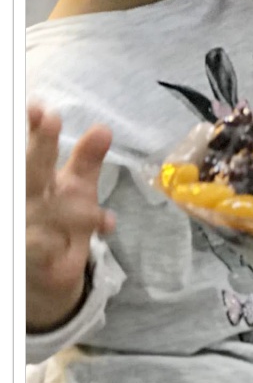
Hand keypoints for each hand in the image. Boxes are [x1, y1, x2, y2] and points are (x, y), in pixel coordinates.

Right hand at [26, 103, 114, 332]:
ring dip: (72, 211)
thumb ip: (87, 160)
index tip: (39, 107)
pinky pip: (39, 246)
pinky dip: (56, 244)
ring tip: (97, 217)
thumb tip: (103, 129)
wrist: (43, 274)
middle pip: (30, 171)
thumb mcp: (75, 189)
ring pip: (42, 208)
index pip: (31, 151)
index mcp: (33, 178)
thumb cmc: (56, 221)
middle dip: (40, 146)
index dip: (36, 129)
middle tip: (51, 118)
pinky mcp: (22, 255)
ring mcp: (19, 225)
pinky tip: (71, 244)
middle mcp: (21, 198)